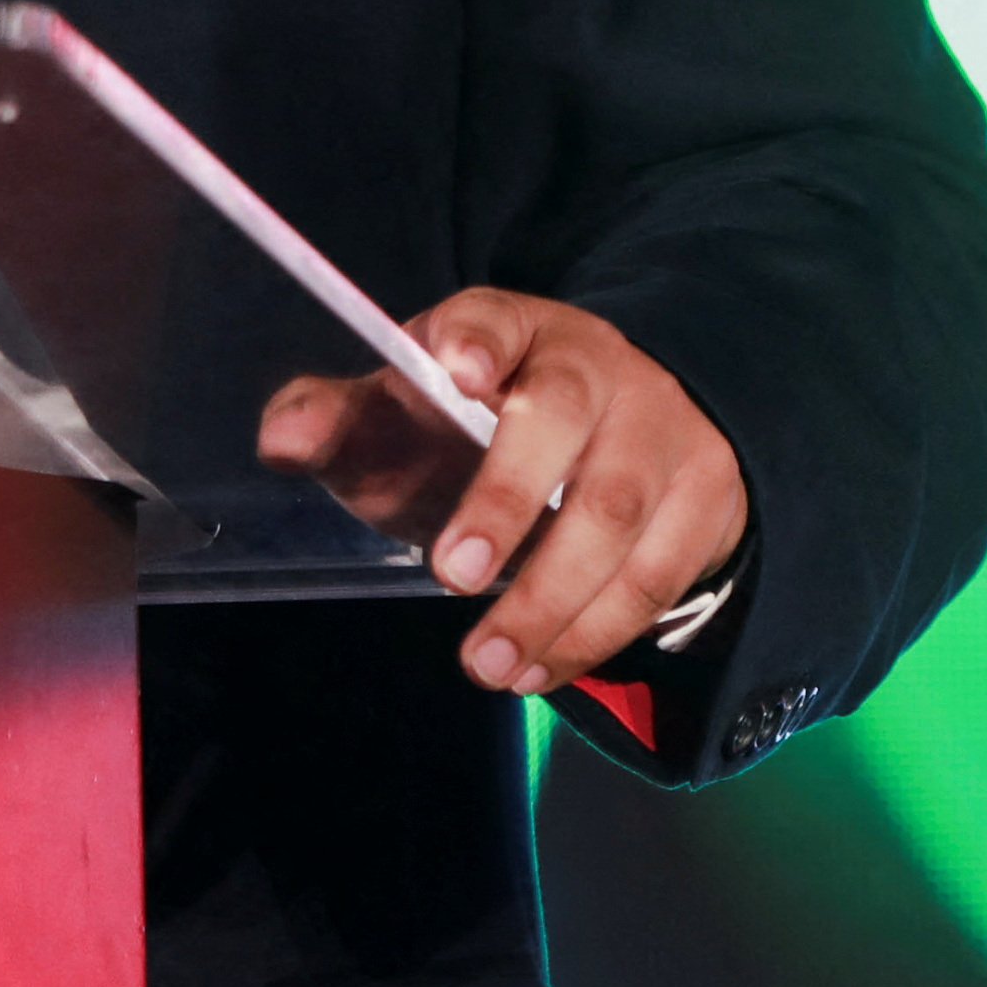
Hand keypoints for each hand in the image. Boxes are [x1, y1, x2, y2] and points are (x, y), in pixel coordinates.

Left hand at [256, 290, 749, 703]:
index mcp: (516, 329)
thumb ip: (339, 423)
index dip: (476, 337)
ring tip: (486, 664)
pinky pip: (658, 575)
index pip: (495, 317)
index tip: (455, 368)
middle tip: (451, 573)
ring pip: (618, 513)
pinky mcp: (706, 500)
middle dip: (506, 498)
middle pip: (564, 420)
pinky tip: (538, 669)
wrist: (620, 436)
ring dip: (551, 600)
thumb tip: (280, 436)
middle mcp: (599, 367)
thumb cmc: (483, 427)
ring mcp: (664, 430)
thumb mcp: (408, 416)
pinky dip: (596, 634)